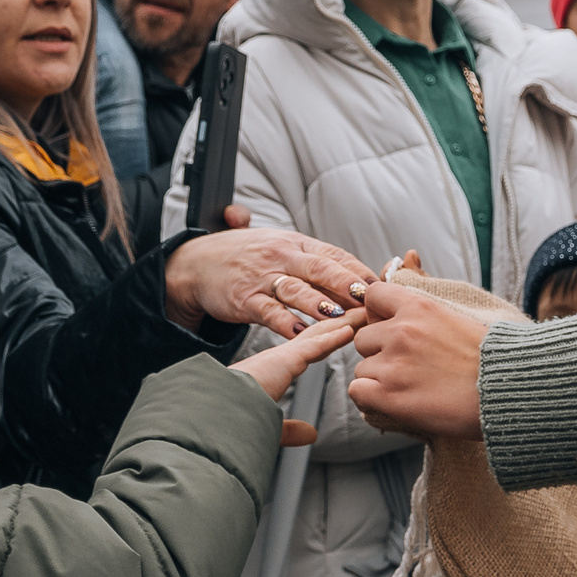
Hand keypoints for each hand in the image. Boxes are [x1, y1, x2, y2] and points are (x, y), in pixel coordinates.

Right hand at [166, 228, 373, 337]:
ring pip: (296, 290)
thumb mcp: (281, 247)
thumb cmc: (246, 257)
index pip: (333, 254)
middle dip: (345, 284)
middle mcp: (281, 256)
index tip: (379, 287)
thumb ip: (315, 259)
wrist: (197, 264)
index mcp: (296, 243)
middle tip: (367, 300)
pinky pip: (268, 312)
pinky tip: (301, 334)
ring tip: (339, 317)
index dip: (357, 270)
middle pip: (319, 268)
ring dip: (320, 304)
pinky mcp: (244, 299)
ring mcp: (262, 278)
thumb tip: (357, 273)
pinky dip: (286, 324)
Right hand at [231, 319, 355, 442]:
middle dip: (341, 321)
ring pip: (318, 335)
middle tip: (363, 309)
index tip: (348, 329)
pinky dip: (333, 337)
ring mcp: (279, 358)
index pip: (308, 349)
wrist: (206, 418)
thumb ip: (290, 430)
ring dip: (344, 323)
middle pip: (317, 335)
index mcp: (273, 370)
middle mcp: (277, 359)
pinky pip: (312, 347)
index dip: (328, 337)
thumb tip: (312, 435)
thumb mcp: (266, 426)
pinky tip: (350, 329)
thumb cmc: (226, 423)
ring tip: (365, 310)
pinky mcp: (280, 363)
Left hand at [348, 281, 489, 441]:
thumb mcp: (458, 320)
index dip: (376, 315)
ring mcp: (392, 363)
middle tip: (407, 368)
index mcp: (419, 307)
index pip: (372, 296)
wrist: (508, 391)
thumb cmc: (493, 361)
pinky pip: (357, 391)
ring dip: (378, 380)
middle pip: (362, 339)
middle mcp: (401, 331)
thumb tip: (403, 313)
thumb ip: (426, 316)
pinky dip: (371, 399)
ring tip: (411, 389)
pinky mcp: (388, 394)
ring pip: (361, 369)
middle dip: (378, 353)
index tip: (387, 329)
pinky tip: (396, 402)